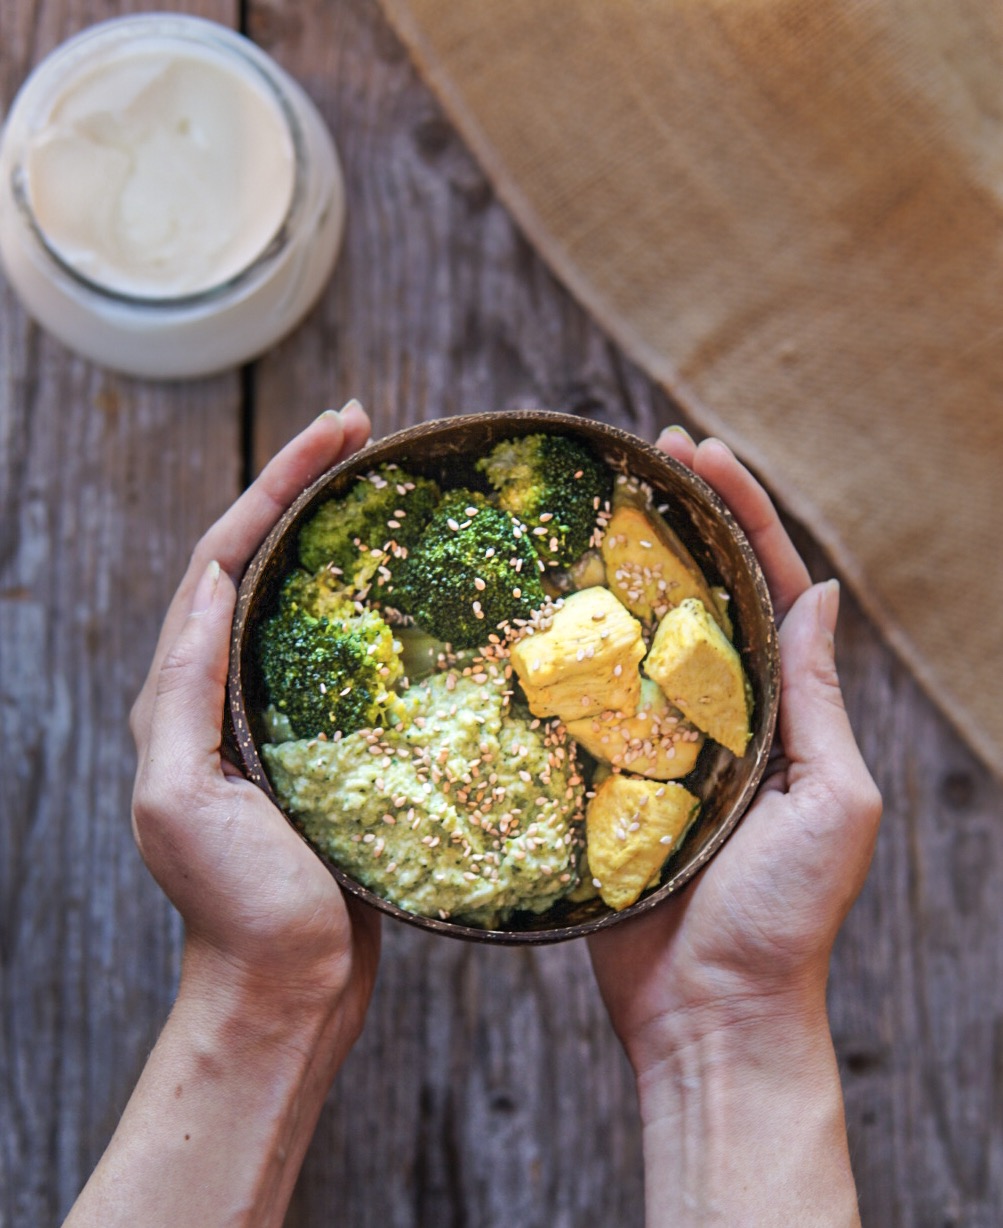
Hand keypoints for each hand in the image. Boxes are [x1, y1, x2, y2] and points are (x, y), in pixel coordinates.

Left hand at [129, 401, 379, 1054]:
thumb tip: (212, 585)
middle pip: (264, 557)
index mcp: (183, 691)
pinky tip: (411, 581)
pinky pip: (346, 648)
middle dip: (307, 485)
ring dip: (337, 530)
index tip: (338, 434)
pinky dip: (372, 597)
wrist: (289, 983)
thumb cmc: (238, 904)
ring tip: (386, 479)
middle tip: (366, 429)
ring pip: (305, 594)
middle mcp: (224, 686)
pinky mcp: (329, 736)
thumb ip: (184, 692)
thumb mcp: (181, 797)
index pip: (227, 557)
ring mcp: (277, 708)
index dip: (278, 486)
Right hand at [589, 430, 881, 1059]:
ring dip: (615, 571)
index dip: (739, 513)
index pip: (767, 587)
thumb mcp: (833, 803)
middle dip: (676, 519)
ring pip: (635, 640)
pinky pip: (582, 706)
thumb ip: (820, 702)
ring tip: (585, 508)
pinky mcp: (599, 780)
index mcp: (781, 710)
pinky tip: (536, 611)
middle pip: (698, 595)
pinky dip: (565, 654)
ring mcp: (654, 744)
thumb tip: (824, 596)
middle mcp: (718, 714)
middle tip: (639, 455)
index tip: (698, 453)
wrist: (706, 1014)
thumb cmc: (782, 919)